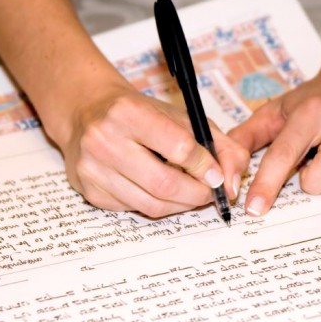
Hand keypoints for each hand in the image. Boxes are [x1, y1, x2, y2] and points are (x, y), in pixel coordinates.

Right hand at [56, 83, 248, 217]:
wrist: (87, 112)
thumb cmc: (140, 113)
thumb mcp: (180, 115)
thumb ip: (218, 144)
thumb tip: (233, 183)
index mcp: (128, 113)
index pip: (179, 147)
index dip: (204, 167)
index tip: (216, 176)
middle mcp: (104, 140)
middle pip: (164, 183)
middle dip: (196, 194)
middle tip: (209, 193)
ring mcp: (92, 168)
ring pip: (150, 204)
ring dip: (180, 205)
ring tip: (191, 195)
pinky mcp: (90, 191)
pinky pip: (134, 209)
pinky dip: (157, 206)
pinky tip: (162, 193)